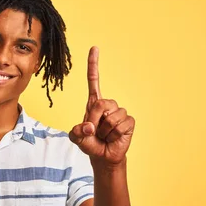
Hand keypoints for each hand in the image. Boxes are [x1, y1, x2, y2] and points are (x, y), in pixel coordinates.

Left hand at [69, 46, 134, 165]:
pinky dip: (115, 135)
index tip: (94, 48)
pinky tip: (114, 138)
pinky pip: (121, 125)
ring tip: (104, 135)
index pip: (93, 80)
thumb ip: (77, 132)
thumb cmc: (89, 144)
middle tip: (95, 131)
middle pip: (101, 104)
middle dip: (95, 120)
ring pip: (111, 117)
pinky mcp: (129, 122)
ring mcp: (120, 112)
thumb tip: (89, 127)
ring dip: (105, 131)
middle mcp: (108, 104)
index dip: (93, 65)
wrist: (102, 156)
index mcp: (94, 103)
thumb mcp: (76, 138)